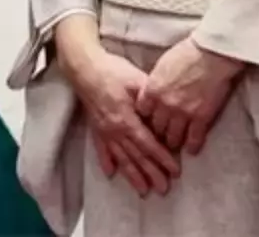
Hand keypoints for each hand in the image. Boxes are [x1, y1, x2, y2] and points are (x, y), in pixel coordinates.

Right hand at [55, 18, 179, 197]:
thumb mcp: (136, 79)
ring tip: (143, 191)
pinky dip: (106, 161)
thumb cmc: (111, 70)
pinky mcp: (95, 126)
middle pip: (135, 156)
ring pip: (120, 157)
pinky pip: (101, 149)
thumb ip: (150, 99)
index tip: (175, 170)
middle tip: (163, 189)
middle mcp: (114, 129)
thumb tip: (165, 114)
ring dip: (132, 175)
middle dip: (151, 173)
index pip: (148, 144)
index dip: (162, 158)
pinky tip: (110, 173)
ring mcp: (103, 130)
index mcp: (126, 118)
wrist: (83, 67)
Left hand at [135, 37, 242, 154]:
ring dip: (172, 142)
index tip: (147, 123)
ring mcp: (183, 113)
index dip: (144, 119)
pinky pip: (194, 138)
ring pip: (172, 137)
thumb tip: (151, 93)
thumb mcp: (161, 66)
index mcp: (152, 89)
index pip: (141, 113)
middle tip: (159, 140)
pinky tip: (191, 150)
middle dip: (157, 134)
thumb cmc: (186, 54)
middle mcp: (164, 104)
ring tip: (173, 146)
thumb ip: (154, 83)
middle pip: (155, 128)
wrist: (212, 54)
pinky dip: (192, 146)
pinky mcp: (202, 117)